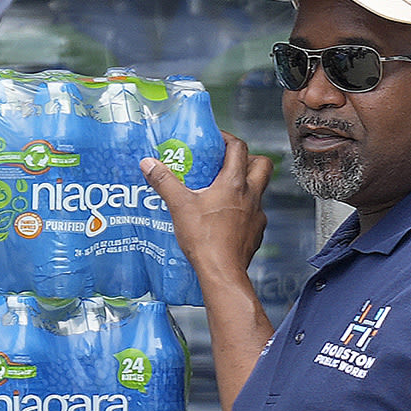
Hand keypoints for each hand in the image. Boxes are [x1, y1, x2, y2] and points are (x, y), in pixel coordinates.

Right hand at [143, 142, 274, 288]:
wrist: (222, 271)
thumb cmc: (204, 238)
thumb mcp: (179, 206)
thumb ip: (164, 182)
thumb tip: (149, 163)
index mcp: (234, 183)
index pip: (239, 148)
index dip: (228, 139)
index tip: (216, 140)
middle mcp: (251, 195)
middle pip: (262, 165)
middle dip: (249, 158)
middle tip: (229, 163)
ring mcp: (257, 214)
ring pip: (260, 190)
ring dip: (247, 184)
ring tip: (226, 190)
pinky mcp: (257, 232)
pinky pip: (255, 213)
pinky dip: (245, 210)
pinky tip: (228, 218)